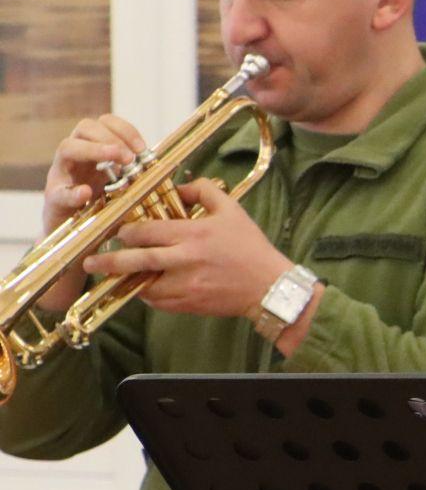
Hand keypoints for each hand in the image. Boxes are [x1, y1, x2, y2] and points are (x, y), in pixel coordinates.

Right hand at [35, 114, 151, 313]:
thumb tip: (171, 169)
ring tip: (117, 162)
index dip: (125, 130)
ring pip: (67, 148)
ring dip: (94, 151)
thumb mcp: (127, 191)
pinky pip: (58, 191)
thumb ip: (141, 178)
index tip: (144, 148)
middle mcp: (76, 158)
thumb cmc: (107, 212)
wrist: (80, 243)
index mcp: (96, 152)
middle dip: (110, 137)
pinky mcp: (53, 201)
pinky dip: (72, 191)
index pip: (106, 123)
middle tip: (130, 156)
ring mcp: (61, 176)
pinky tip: (87, 194)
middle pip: (84, 128)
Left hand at [83, 179, 292, 319]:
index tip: (119, 232)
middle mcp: (185, 260)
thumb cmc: (251, 247)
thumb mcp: (232, 210)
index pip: (145, 231)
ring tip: (113, 276)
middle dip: (108, 261)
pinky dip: (147, 295)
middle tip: (91, 261)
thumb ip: (202, 191)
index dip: (126, 232)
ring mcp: (185, 285)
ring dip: (127, 280)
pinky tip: (145, 288)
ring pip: (142, 284)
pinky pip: (157, 301)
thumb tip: (178, 186)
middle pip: (135, 260)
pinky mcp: (188, 304)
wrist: (270, 286)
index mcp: (193, 234)